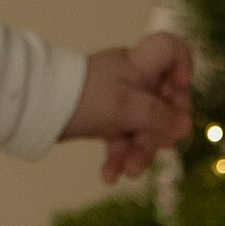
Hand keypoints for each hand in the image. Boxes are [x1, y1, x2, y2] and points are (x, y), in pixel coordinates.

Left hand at [70, 31, 193, 181]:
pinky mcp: (107, 118)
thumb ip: (159, 117)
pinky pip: (124, 137)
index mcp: (141, 65)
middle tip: (151, 148)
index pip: (172, 48)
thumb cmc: (86, 98)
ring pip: (145, 125)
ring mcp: (121, 99)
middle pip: (164, 101)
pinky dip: (120, 156)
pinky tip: (111, 176)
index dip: (184, 67)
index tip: (177, 91)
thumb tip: (187, 126)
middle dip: (159, 132)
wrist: (37, 108)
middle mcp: (135, 79)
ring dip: (140, 151)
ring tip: (128, 173)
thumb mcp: (126, 108)